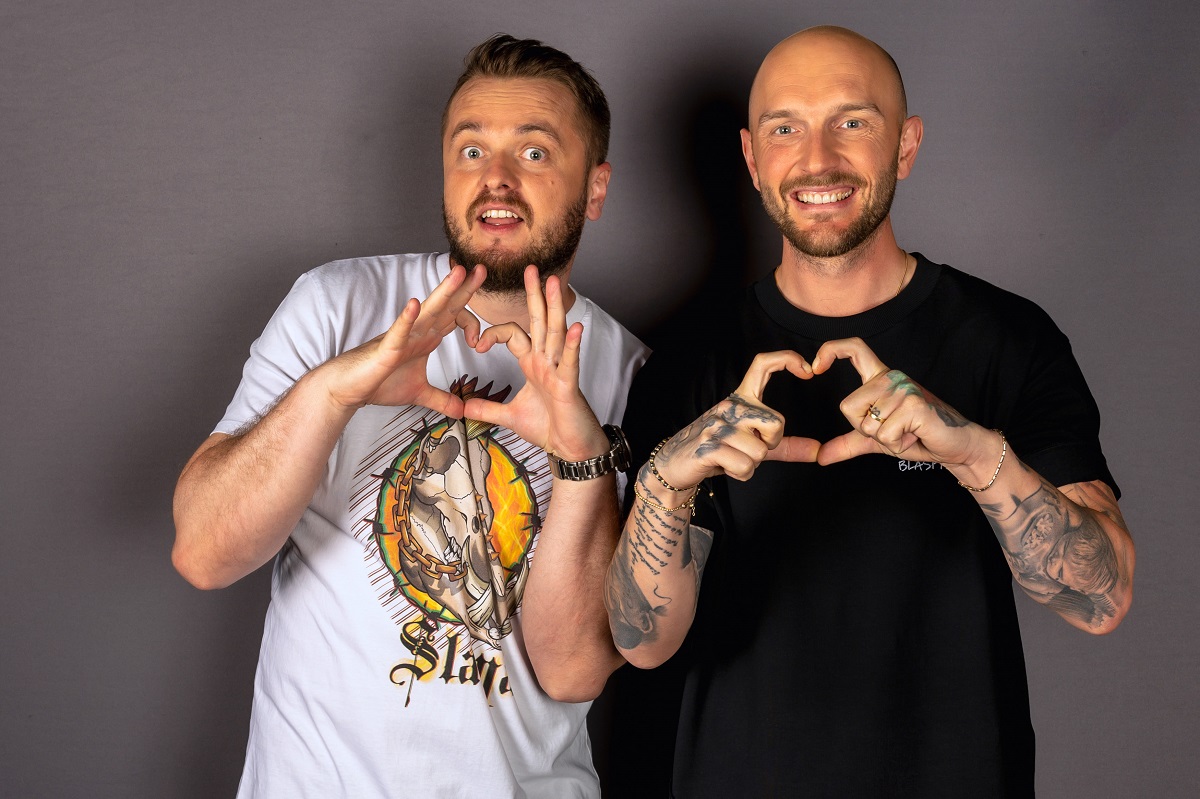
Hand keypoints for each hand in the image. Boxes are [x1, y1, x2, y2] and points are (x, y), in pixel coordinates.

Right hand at [319, 264, 485, 417]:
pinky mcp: (386, 349)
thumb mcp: (419, 394)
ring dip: (444, 292)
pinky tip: (414, 305)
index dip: (473, 323)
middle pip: (446, 306)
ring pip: (427, 311)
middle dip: (465, 288)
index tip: (483, 343)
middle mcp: (418, 332)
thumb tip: (462, 412)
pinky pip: (398, 332)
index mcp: (427, 338)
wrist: (349, 389)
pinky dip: (406, 319)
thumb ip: (442, 400)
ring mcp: (402, 338)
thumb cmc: (380, 382)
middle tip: (482, 269)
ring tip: (459, 273)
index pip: (454, 319)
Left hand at [464, 265, 606, 459]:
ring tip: (554, 284)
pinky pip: (570, 360)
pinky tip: (576, 327)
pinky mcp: (569, 384)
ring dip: (555, 307)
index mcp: (533, 364)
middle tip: (530, 268)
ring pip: (555, 333)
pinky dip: (571, 344)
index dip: (493, 334)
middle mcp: (547, 361)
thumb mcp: (509, 416)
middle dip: (534, 295)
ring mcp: (559, 370)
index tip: (476, 344)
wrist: (570, 449)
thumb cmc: (548, 428)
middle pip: (538, 321)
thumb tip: (464, 408)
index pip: (513, 335)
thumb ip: (487, 408)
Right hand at [652, 351, 819, 488]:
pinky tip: (726, 468)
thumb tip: (819, 451)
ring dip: (751, 465)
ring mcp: (717, 425)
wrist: (675, 464)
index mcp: (741, 399)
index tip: (808, 371)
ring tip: (733, 459)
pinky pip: (745, 466)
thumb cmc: (717, 450)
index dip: (787, 359)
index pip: (763, 364)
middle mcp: (730, 407)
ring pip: (760, 451)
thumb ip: (785, 446)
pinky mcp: (708, 446)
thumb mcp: (753, 444)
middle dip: (770, 444)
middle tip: (751, 448)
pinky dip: (741, 474)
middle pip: (775, 423)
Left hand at [813, 337, 996, 469]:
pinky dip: (897, 443)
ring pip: (867, 425)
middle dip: (866, 429)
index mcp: (880, 378)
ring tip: (908, 431)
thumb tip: (820, 457)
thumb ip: (848, 443)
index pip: (853, 349)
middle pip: (848, 406)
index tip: (814, 367)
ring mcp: (903, 388)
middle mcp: (891, 377)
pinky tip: (915, 434)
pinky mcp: (914, 404)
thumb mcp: (876, 439)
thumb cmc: (917, 437)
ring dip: (886, 439)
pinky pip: (884, 434)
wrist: (954, 446)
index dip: (830, 350)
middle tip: (895, 428)